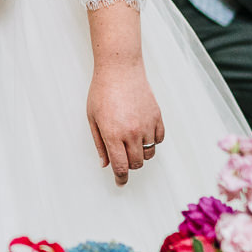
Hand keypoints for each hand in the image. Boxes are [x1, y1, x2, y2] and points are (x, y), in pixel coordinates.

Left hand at [87, 62, 164, 184]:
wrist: (120, 69)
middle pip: (136, 163)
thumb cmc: (102, 92)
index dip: (120, 178)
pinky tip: (142, 133)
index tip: (120, 182)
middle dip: (129, 165)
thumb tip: (105, 164)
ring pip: (149, 153)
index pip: (120, 167)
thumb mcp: (92, 118)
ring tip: (131, 142)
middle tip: (122, 157)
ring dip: (140, 154)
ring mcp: (146, 125)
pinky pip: (159, 139)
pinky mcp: (157, 117)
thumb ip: (99, 144)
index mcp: (113, 134)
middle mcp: (131, 133)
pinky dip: (152, 141)